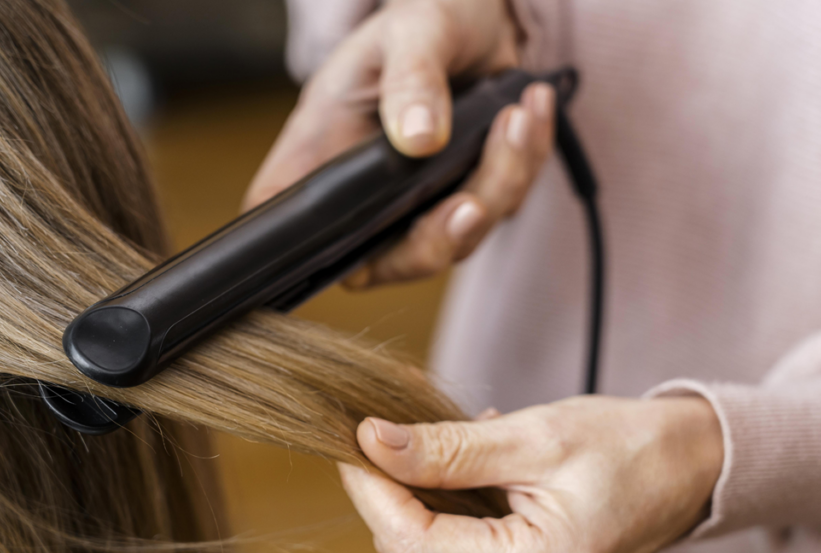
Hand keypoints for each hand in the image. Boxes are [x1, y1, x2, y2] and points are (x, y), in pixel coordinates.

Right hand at [244, 0, 554, 287]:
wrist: (474, 16)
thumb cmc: (421, 20)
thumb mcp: (409, 32)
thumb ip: (410, 80)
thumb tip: (419, 139)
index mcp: (319, 158)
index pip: (289, 226)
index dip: (311, 250)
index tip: (366, 233)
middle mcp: (362, 196)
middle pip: (389, 261)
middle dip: (440, 237)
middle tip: (473, 201)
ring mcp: (415, 207)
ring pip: (458, 239)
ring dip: (499, 183)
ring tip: (517, 114)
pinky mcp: (464, 198)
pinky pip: (502, 206)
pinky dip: (524, 163)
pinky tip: (531, 111)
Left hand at [339, 396, 724, 552]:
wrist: (687, 471)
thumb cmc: (627, 447)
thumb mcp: (535, 435)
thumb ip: (449, 447)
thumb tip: (372, 442)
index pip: (413, 543)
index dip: (371, 489)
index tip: (351, 438)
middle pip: (415, 551)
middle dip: (394, 487)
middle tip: (397, 424)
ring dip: (424, 495)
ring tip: (463, 444)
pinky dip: (450, 509)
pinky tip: (479, 471)